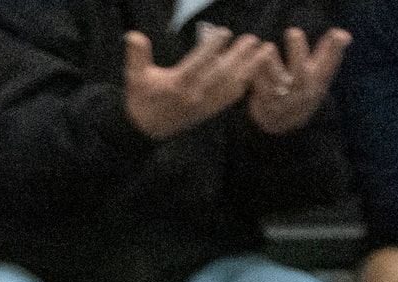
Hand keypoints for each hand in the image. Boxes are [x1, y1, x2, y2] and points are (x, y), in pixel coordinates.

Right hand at [123, 25, 270, 139]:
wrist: (145, 131)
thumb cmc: (141, 99)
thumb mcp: (135, 77)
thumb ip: (137, 55)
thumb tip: (134, 36)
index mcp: (177, 85)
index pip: (198, 63)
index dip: (212, 48)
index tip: (225, 33)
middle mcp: (194, 96)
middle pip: (221, 74)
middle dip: (239, 56)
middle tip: (252, 39)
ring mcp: (204, 105)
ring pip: (231, 86)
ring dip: (249, 69)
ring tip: (263, 52)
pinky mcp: (209, 111)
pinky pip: (230, 98)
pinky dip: (244, 85)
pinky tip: (255, 73)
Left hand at [245, 26, 349, 135]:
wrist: (280, 125)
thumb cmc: (301, 89)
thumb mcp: (317, 73)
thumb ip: (329, 52)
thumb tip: (345, 35)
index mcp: (318, 83)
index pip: (329, 66)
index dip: (334, 51)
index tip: (339, 34)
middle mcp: (303, 94)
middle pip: (302, 74)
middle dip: (298, 53)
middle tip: (294, 32)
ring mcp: (284, 103)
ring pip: (278, 82)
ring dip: (272, 63)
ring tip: (267, 47)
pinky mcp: (266, 107)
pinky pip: (259, 88)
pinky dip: (255, 74)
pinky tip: (251, 59)